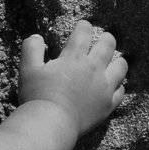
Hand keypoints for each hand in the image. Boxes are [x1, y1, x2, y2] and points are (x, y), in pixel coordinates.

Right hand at [19, 21, 127, 136]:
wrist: (51, 123)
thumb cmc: (37, 96)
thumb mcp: (27, 69)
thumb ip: (31, 49)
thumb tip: (37, 36)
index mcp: (74, 58)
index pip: (83, 34)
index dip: (84, 26)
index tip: (83, 25)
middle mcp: (93, 68)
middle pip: (108, 45)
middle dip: (106, 38)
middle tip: (104, 38)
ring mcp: (104, 87)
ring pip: (121, 66)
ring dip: (118, 60)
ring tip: (114, 60)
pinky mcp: (108, 104)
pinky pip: (121, 91)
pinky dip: (119, 86)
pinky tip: (114, 86)